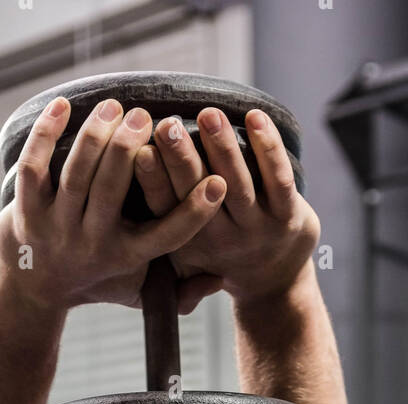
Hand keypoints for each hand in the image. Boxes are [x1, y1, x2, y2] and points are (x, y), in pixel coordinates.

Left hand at [0, 95, 225, 319]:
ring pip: (76, 175)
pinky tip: (62, 105)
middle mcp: (93, 245)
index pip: (167, 236)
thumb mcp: (138, 290)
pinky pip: (33, 169)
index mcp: (127, 257)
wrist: (34, 292)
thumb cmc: (97, 279)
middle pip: (112, 190)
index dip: (194, 212)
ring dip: (95, 136)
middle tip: (145, 116)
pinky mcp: (25, 214)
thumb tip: (219, 280)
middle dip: (129, 147)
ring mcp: (56, 229)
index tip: (217, 182)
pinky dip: (45, 134)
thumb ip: (178, 290)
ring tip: (113, 107)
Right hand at [134, 108, 319, 312]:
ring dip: (221, 147)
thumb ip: (159, 224)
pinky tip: (255, 117)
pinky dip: (267, 146)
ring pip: (236, 183)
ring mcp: (256, 229)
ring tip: (208, 114)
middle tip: (166, 125)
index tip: (139, 151)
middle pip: (194, 193)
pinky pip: (278, 178)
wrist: (274, 285)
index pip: (163, 209)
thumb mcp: (184, 256)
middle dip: (179, 158)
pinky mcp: (289, 218)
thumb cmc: (219, 256)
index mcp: (187, 241)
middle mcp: (219, 239)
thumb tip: (119, 177)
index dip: (151, 182)